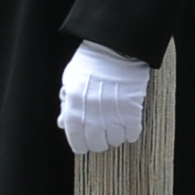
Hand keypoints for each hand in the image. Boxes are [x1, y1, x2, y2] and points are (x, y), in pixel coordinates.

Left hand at [56, 42, 152, 158]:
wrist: (116, 46)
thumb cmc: (91, 62)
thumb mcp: (71, 80)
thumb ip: (67, 104)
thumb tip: (63, 124)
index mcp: (74, 104)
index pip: (75, 137)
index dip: (80, 146)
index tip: (84, 147)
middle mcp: (92, 111)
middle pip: (96, 143)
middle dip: (98, 143)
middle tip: (102, 138)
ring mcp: (112, 111)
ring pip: (115, 140)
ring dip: (115, 138)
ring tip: (116, 130)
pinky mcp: (132, 108)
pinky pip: (132, 132)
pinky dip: (131, 134)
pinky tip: (129, 128)